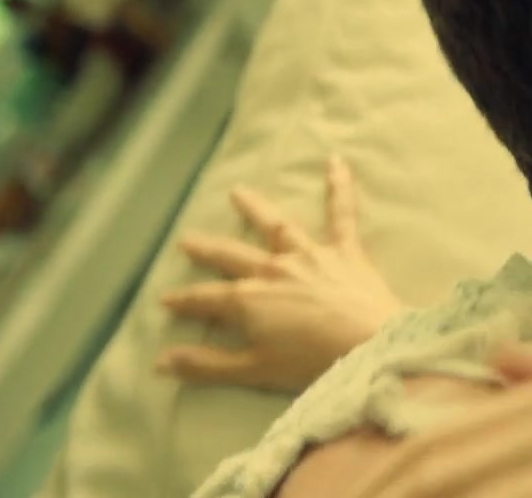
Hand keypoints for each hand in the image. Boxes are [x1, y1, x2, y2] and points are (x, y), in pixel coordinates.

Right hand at [157, 156, 404, 390]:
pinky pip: (343, 214)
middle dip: (207, 249)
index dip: (184, 301)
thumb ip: (207, 365)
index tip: (165, 299)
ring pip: (277, 226)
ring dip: (256, 207)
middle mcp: (274, 269)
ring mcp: (309, 255)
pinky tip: (337, 161)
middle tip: (187, 239)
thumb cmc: (313, 363)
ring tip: (238, 191)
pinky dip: (341, 187)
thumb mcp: (254, 371)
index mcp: (249, 300)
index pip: (206, 299)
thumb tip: (161, 362)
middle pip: (232, 256)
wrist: (371, 346)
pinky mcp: (345, 251)